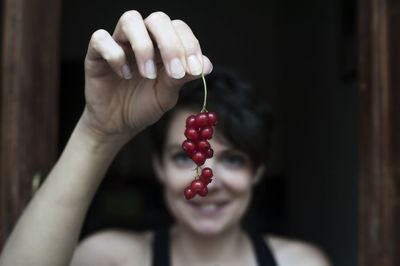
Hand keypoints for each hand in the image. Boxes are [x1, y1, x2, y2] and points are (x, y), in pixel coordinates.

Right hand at [80, 10, 212, 144]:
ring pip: (130, 19)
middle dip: (170, 44)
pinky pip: (100, 38)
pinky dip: (115, 55)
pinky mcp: (96, 54)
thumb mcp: (167, 95)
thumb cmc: (144, 106)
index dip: (190, 44)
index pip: (179, 28)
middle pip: (158, 19)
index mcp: (162, 46)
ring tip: (149, 75)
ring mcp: (119, 43)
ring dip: (144, 46)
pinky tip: (124, 75)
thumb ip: (182, 78)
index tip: (196, 70)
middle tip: (175, 72)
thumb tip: (206, 64)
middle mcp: (142, 39)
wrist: (118, 125)